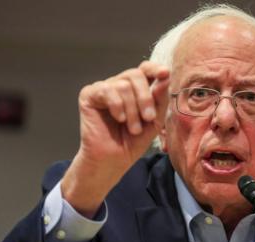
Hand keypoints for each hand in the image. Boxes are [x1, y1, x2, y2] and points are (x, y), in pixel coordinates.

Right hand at [61, 61, 169, 217]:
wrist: (114, 160)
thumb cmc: (134, 140)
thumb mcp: (155, 120)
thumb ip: (160, 98)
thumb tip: (165, 76)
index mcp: (136, 88)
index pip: (145, 69)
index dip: (155, 68)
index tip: (165, 73)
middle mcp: (119, 84)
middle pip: (135, 75)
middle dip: (145, 98)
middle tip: (148, 118)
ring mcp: (104, 88)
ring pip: (123, 85)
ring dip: (132, 110)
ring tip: (133, 128)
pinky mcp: (89, 95)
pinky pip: (107, 90)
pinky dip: (117, 106)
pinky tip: (118, 119)